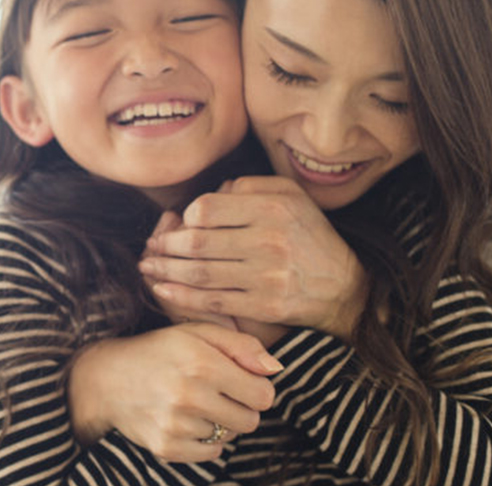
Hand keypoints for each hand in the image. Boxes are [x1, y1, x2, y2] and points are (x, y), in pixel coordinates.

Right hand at [68, 322, 282, 461]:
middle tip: (223, 392)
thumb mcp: (200, 332)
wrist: (109, 377)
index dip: (259, 388)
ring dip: (222, 421)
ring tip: (198, 401)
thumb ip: (243, 345)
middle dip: (244, 407)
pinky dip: (206, 440)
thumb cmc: (162, 350)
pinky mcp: (166, 448)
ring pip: (230, 436)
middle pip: (251, 421)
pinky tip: (188, 419)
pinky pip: (210, 454)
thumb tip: (276, 369)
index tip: (245, 381)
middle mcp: (190, 396)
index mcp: (203, 363)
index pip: (263, 395)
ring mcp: (176, 426)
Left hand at [140, 176, 367, 341]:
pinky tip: (163, 291)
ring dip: (166, 271)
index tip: (179, 226)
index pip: (207, 209)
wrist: (343, 285)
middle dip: (165, 247)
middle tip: (150, 249)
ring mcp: (265, 276)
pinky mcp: (263, 306)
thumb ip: (251, 185)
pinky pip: (212, 301)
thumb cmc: (310, 235)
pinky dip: (182, 297)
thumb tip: (214, 192)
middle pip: (197, 242)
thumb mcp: (291, 195)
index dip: (185, 218)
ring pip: (200, 273)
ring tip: (148, 268)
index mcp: (272, 208)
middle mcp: (268, 240)